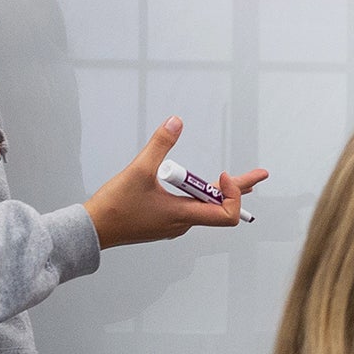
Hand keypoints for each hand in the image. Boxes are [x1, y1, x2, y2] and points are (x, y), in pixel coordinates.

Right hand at [85, 117, 267, 249]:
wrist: (93, 230)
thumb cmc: (115, 207)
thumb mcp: (139, 170)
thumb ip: (159, 145)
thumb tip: (176, 122)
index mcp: (183, 215)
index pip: (226, 215)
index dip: (233, 194)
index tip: (221, 173)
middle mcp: (183, 223)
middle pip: (220, 207)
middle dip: (239, 188)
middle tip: (260, 175)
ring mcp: (173, 225)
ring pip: (204, 208)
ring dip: (217, 192)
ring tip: (231, 178)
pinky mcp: (162, 222)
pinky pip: (190, 209)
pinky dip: (199, 196)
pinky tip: (195, 187)